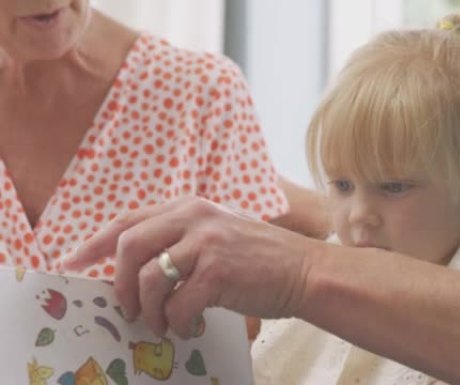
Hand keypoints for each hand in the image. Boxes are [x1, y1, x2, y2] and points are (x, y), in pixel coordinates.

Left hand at [64, 197, 316, 338]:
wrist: (304, 269)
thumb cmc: (260, 257)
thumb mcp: (218, 233)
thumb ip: (181, 239)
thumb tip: (136, 270)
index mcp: (189, 207)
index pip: (129, 220)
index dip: (95, 243)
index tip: (72, 263)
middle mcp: (194, 217)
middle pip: (129, 246)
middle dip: (119, 284)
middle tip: (128, 309)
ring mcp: (206, 242)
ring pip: (149, 280)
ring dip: (151, 311)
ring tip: (164, 324)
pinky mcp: (218, 272)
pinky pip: (178, 306)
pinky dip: (179, 324)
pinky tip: (192, 326)